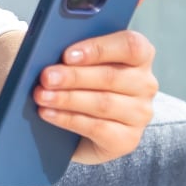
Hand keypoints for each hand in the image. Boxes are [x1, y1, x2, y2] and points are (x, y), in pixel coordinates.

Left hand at [33, 28, 158, 164]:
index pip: (130, 46)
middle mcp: (145, 84)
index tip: (67, 55)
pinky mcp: (128, 139)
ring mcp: (139, 114)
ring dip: (67, 99)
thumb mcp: (74, 61)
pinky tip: (48, 114)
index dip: (98, 49)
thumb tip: (47, 47)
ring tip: (41, 96)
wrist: (79, 127)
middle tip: (45, 77)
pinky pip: (98, 128)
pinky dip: (68, 119)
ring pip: (103, 103)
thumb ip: (70, 50)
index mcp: (138, 56)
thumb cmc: (76, 81)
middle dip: (73, 76)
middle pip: (111, 76)